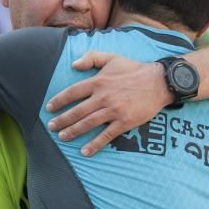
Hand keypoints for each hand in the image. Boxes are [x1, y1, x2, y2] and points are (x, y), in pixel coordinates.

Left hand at [45, 52, 172, 156]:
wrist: (158, 82)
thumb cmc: (134, 69)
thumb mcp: (112, 58)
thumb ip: (91, 57)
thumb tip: (73, 65)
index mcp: (98, 81)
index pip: (73, 92)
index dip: (59, 100)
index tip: (49, 108)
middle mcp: (103, 96)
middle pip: (77, 111)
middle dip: (62, 120)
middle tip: (51, 127)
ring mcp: (114, 110)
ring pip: (88, 124)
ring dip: (73, 132)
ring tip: (62, 137)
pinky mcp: (124, 122)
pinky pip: (106, 135)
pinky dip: (94, 144)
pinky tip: (85, 152)